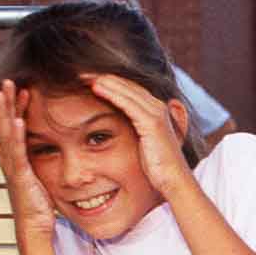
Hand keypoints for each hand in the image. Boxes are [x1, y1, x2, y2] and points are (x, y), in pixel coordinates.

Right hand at [0, 81, 55, 235]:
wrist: (35, 228)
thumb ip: (45, 162)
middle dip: (6, 101)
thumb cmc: (41, 206)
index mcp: (17, 157)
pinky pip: (17, 152)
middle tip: (7, 80)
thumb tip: (57, 150)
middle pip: (5, 123)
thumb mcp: (43, 177)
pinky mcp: (19, 176)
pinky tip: (18, 120)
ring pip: (6, 133)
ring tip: (4, 91)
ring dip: (5, 111)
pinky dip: (17, 135)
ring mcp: (12, 166)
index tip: (24, 88)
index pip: (16, 125)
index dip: (18, 106)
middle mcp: (10, 158)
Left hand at [84, 72, 193, 198]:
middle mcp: (159, 107)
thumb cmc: (159, 168)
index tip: (89, 79)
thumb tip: (122, 132)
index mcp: (157, 111)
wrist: (174, 181)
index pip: (131, 89)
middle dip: (104, 78)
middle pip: (127, 85)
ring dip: (104, 81)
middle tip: (81, 73)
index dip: (110, 82)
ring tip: (83, 76)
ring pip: (126, 90)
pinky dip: (111, 93)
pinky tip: (96, 88)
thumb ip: (137, 132)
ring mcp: (156, 113)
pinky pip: (127, 103)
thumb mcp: (146, 145)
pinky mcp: (152, 122)